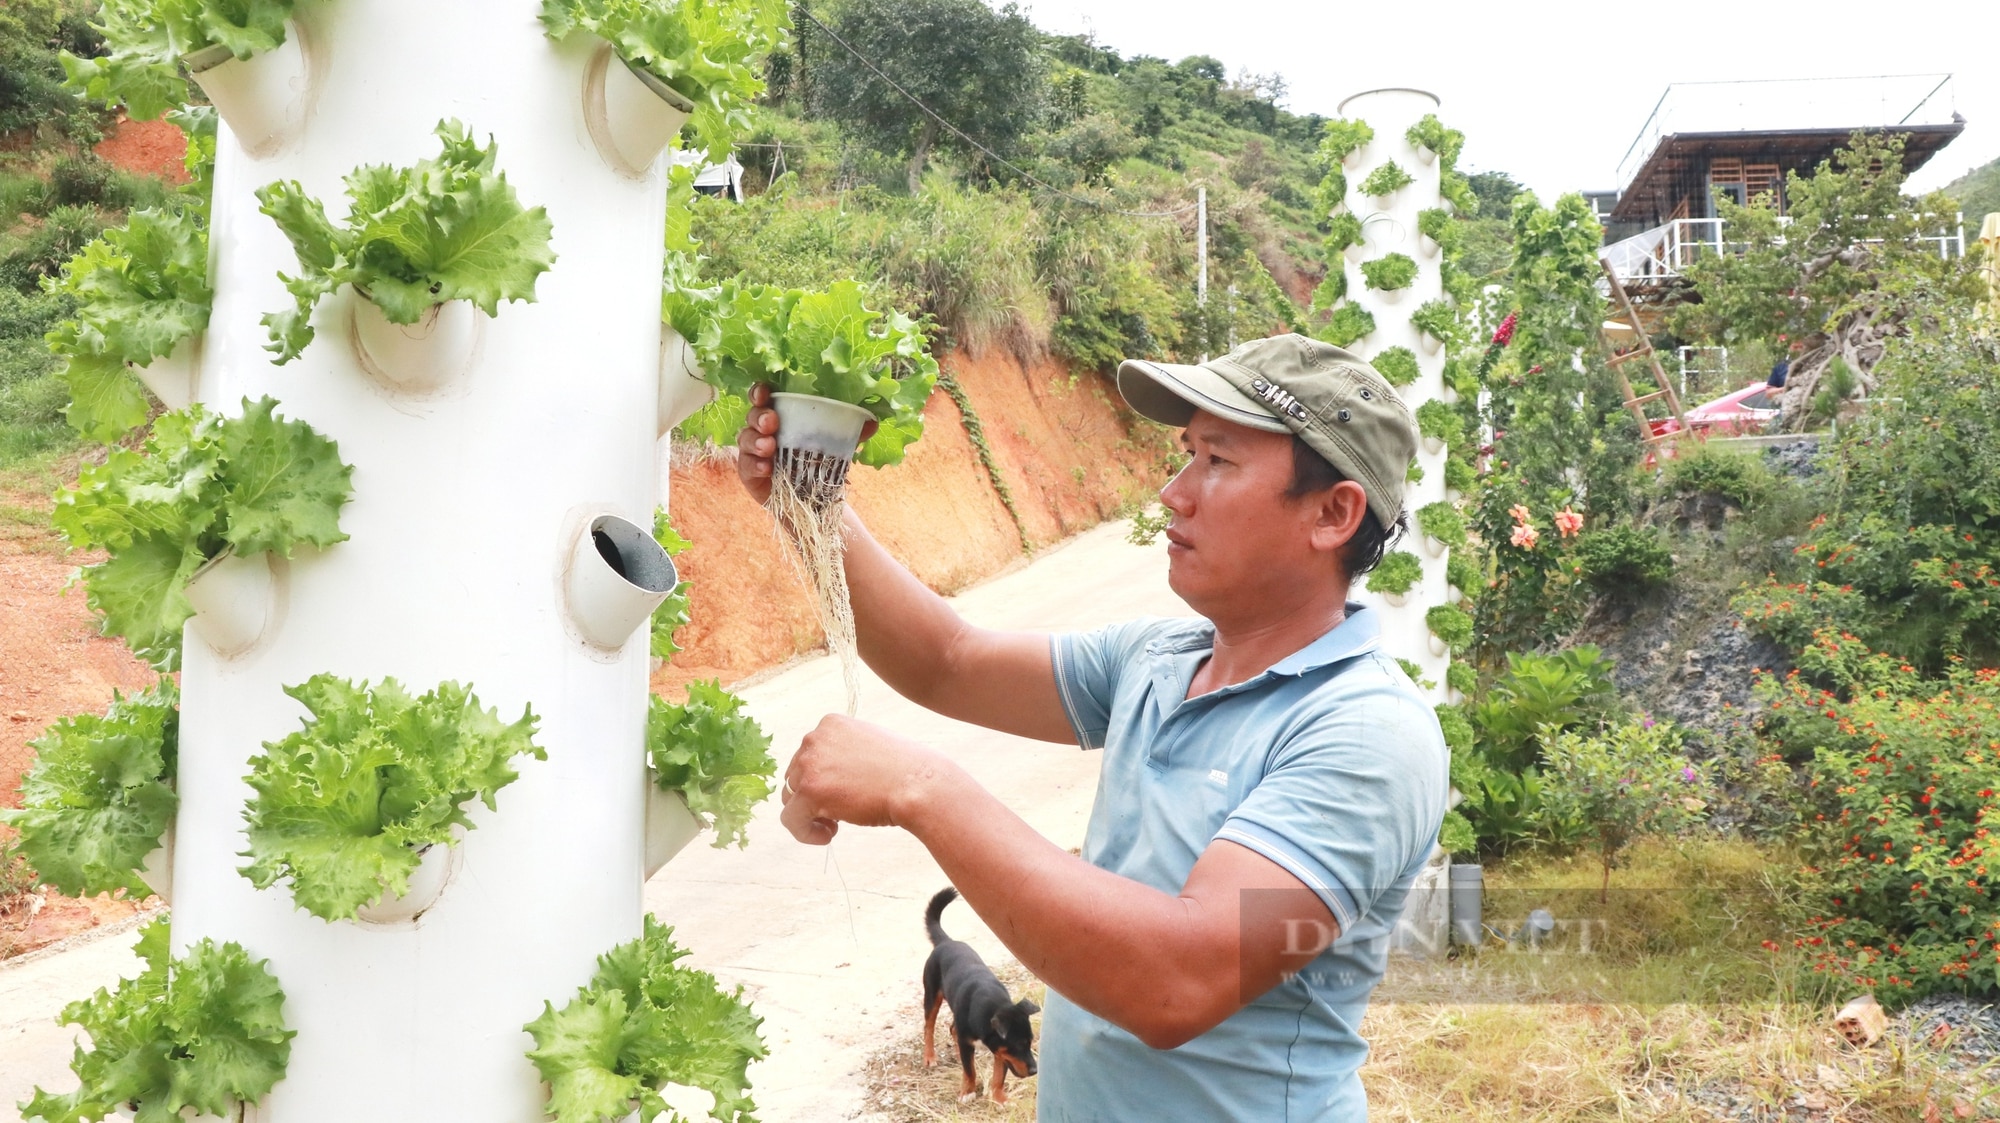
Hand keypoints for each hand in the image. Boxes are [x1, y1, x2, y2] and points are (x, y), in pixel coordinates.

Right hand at [734, 384, 879, 506]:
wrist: (813, 501)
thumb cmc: (818, 464)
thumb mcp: (836, 447)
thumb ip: (851, 434)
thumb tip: (872, 422)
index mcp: (781, 415)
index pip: (765, 397)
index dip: (761, 391)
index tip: (766, 392)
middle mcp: (763, 430)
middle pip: (752, 415)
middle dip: (760, 416)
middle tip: (772, 422)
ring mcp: (753, 452)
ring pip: (745, 439)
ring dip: (755, 440)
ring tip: (768, 447)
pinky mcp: (749, 473)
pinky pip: (746, 466)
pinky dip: (755, 465)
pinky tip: (767, 468)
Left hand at [779, 714, 957, 844]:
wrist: (919, 785)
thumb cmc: (903, 771)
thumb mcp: (868, 746)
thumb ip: (842, 754)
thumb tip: (822, 778)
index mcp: (830, 724)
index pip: (809, 756)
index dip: (823, 779)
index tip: (845, 791)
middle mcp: (815, 738)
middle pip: (795, 776)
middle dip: (815, 797)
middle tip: (842, 811)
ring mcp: (810, 763)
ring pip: (790, 798)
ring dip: (811, 815)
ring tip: (837, 824)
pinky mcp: (810, 791)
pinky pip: (790, 819)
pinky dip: (805, 833)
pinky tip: (829, 835)